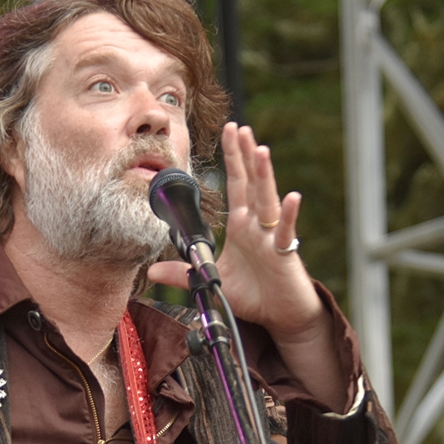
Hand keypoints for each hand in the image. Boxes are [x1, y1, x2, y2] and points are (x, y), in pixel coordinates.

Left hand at [147, 122, 322, 342]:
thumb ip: (183, 274)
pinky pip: (285, 231)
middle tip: (239, 128)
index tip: (229, 132)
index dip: (232, 158)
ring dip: (263, 175)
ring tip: (259, 150)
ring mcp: (272, 235)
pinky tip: (291, 197)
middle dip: (244, 155)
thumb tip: (152, 271)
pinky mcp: (284, 252)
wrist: (280, 315)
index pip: (237, 185)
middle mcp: (258, 224)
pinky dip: (288, 215)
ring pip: (267, 200)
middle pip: (251, 183)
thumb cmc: (254, 295)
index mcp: (243, 225)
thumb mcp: (213, 279)